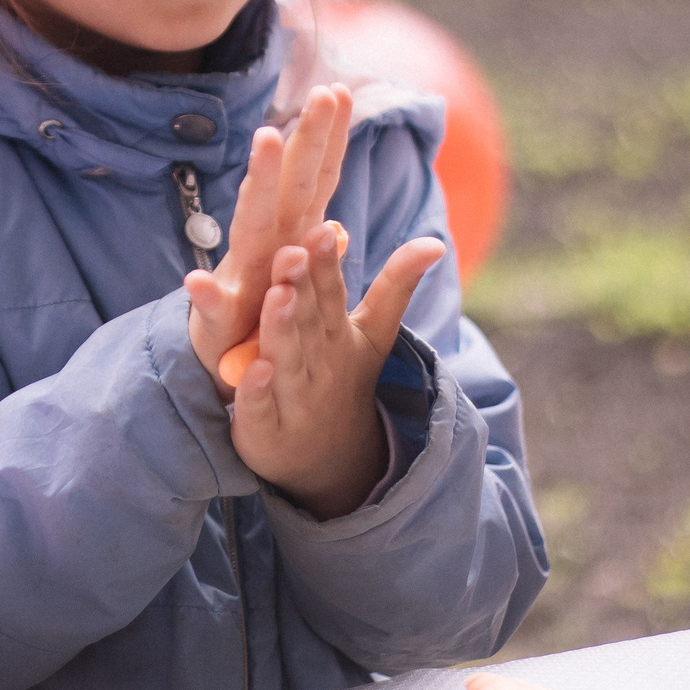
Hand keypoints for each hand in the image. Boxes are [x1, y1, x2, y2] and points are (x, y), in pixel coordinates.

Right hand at [185, 85, 352, 393]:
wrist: (229, 374)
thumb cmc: (262, 322)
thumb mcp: (298, 289)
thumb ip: (316, 252)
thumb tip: (336, 221)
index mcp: (289, 237)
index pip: (314, 180)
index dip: (328, 138)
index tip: (340, 91)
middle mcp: (263, 245)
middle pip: (289, 185)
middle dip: (303, 139)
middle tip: (318, 95)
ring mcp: (239, 277)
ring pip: (252, 225)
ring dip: (259, 183)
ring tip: (268, 142)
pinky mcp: (218, 322)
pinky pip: (214, 307)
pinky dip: (206, 295)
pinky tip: (196, 281)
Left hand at [230, 223, 446, 519]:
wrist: (332, 460)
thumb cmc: (342, 377)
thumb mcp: (372, 335)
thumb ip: (396, 286)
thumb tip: (435, 241)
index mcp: (337, 334)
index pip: (331, 293)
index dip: (327, 263)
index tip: (322, 229)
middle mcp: (317, 362)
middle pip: (308, 321)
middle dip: (301, 287)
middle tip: (290, 252)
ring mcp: (293, 397)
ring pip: (286, 359)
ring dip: (281, 330)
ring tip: (277, 296)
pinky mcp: (265, 429)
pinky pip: (261, 409)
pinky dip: (257, 392)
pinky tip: (254, 371)